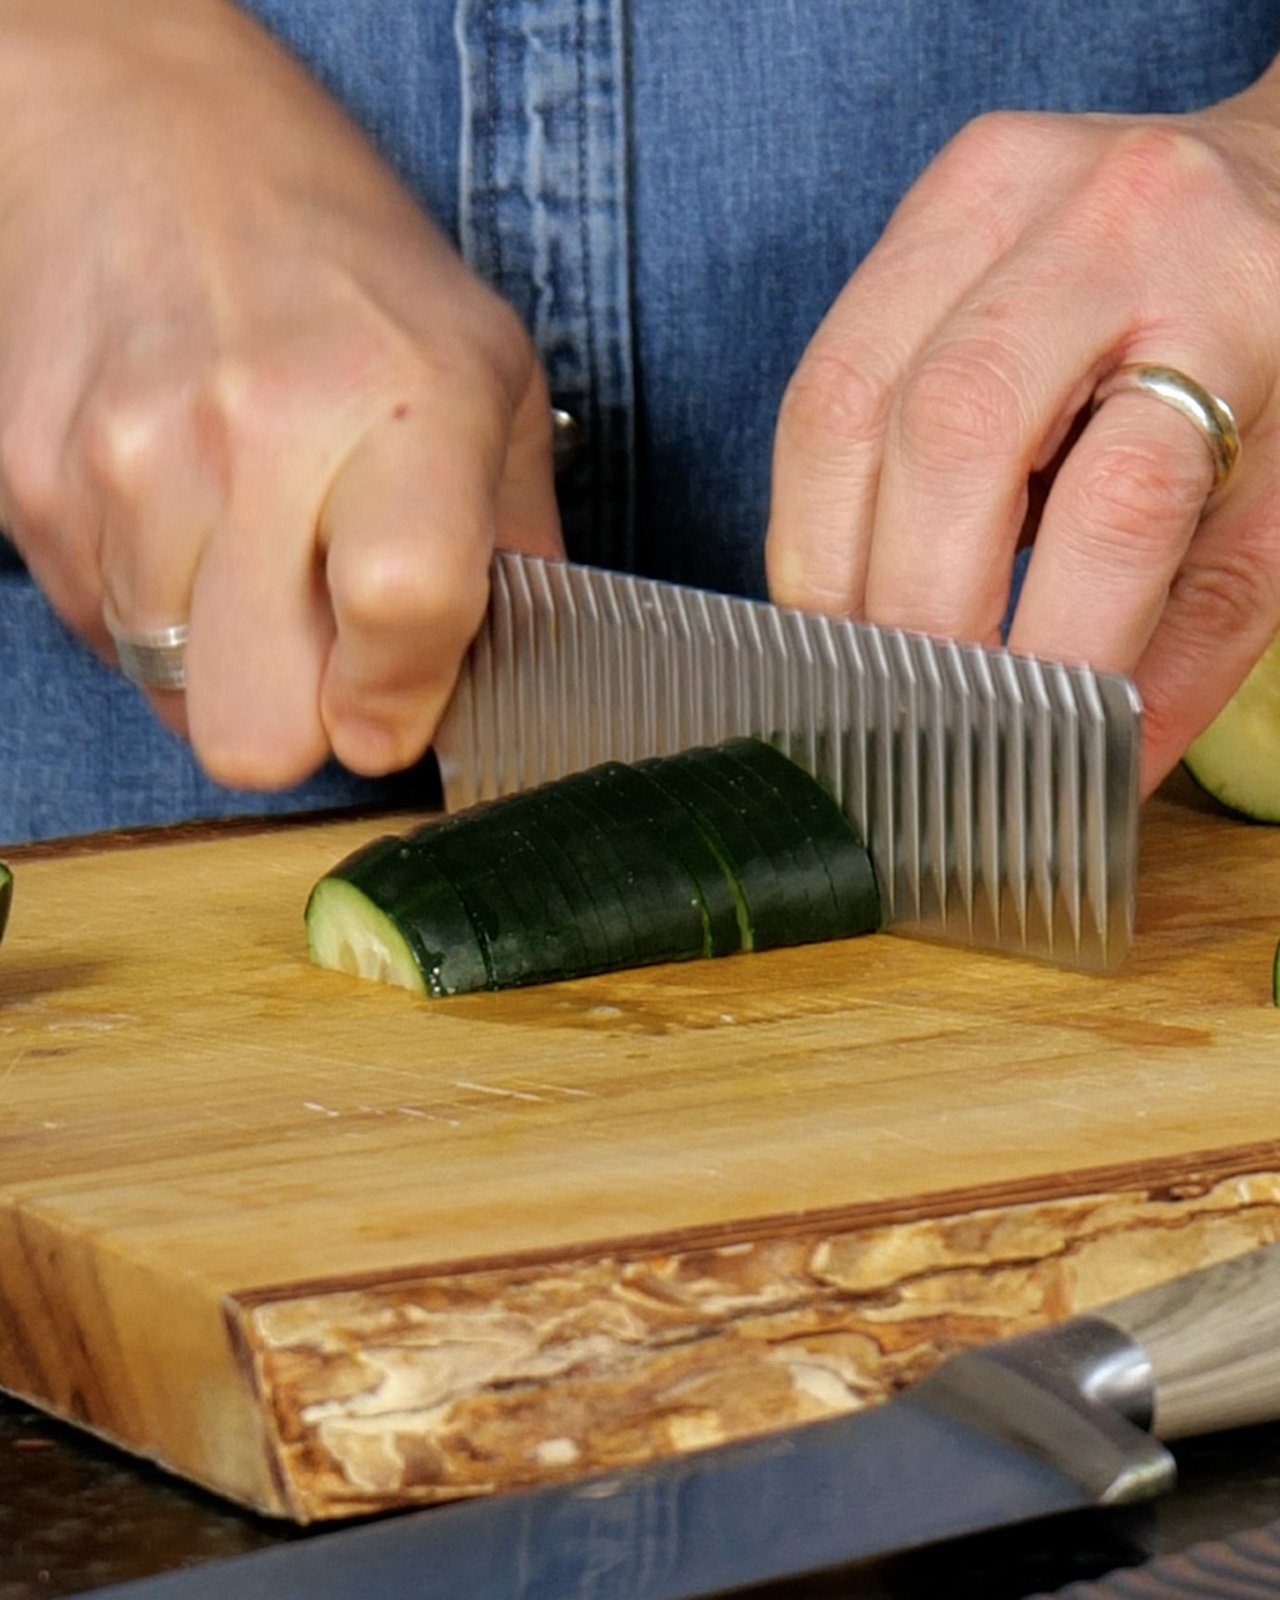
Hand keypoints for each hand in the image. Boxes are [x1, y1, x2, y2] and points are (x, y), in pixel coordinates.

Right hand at [0, 0, 560, 787]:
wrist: (147, 140)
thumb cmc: (343, 270)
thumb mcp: (489, 372)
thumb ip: (518, 541)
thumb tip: (515, 682)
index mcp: (401, 403)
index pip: (405, 610)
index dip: (402, 701)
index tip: (397, 709)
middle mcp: (254, 432)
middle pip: (259, 732)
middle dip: (304, 718)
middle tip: (328, 644)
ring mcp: (126, 462)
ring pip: (177, 701)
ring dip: (226, 661)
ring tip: (254, 545)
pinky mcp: (35, 485)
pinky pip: (105, 640)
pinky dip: (157, 609)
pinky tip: (187, 518)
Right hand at [766, 61, 1279, 794]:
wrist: (1264, 196)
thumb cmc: (1277, 362)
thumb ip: (1194, 631)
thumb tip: (1097, 775)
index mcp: (1238, 293)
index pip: (1119, 499)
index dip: (1056, 646)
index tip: (1029, 752)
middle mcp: (1106, 213)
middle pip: (949, 433)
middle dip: (913, 611)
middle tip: (916, 723)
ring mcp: (992, 191)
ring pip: (841, 403)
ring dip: (828, 566)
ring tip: (855, 665)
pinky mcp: (917, 214)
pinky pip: (815, 384)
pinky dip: (811, 509)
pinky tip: (840, 580)